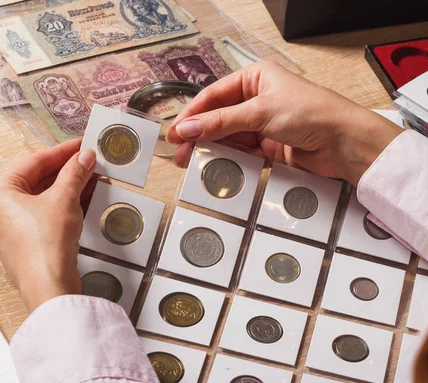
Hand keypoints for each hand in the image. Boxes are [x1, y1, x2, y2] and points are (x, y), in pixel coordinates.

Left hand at [0, 140, 96, 312]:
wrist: (49, 288)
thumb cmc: (46, 243)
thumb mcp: (64, 199)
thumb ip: (74, 173)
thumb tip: (84, 158)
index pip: (33, 162)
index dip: (62, 152)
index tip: (81, 146)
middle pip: (36, 181)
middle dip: (66, 172)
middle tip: (89, 162)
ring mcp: (8, 230)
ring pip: (41, 200)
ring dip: (67, 189)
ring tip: (91, 179)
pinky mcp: (22, 245)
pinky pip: (42, 217)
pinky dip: (61, 207)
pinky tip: (83, 200)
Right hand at [167, 61, 403, 185]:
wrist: (345, 143)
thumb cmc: (312, 112)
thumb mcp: (260, 112)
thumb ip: (220, 123)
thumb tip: (187, 129)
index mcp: (255, 79)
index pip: (214, 96)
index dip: (193, 114)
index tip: (176, 131)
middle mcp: (258, 99)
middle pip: (218, 117)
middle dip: (198, 134)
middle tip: (179, 150)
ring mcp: (263, 124)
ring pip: (228, 136)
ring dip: (211, 148)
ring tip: (191, 161)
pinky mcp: (269, 147)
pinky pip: (242, 152)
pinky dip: (228, 159)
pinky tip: (213, 166)